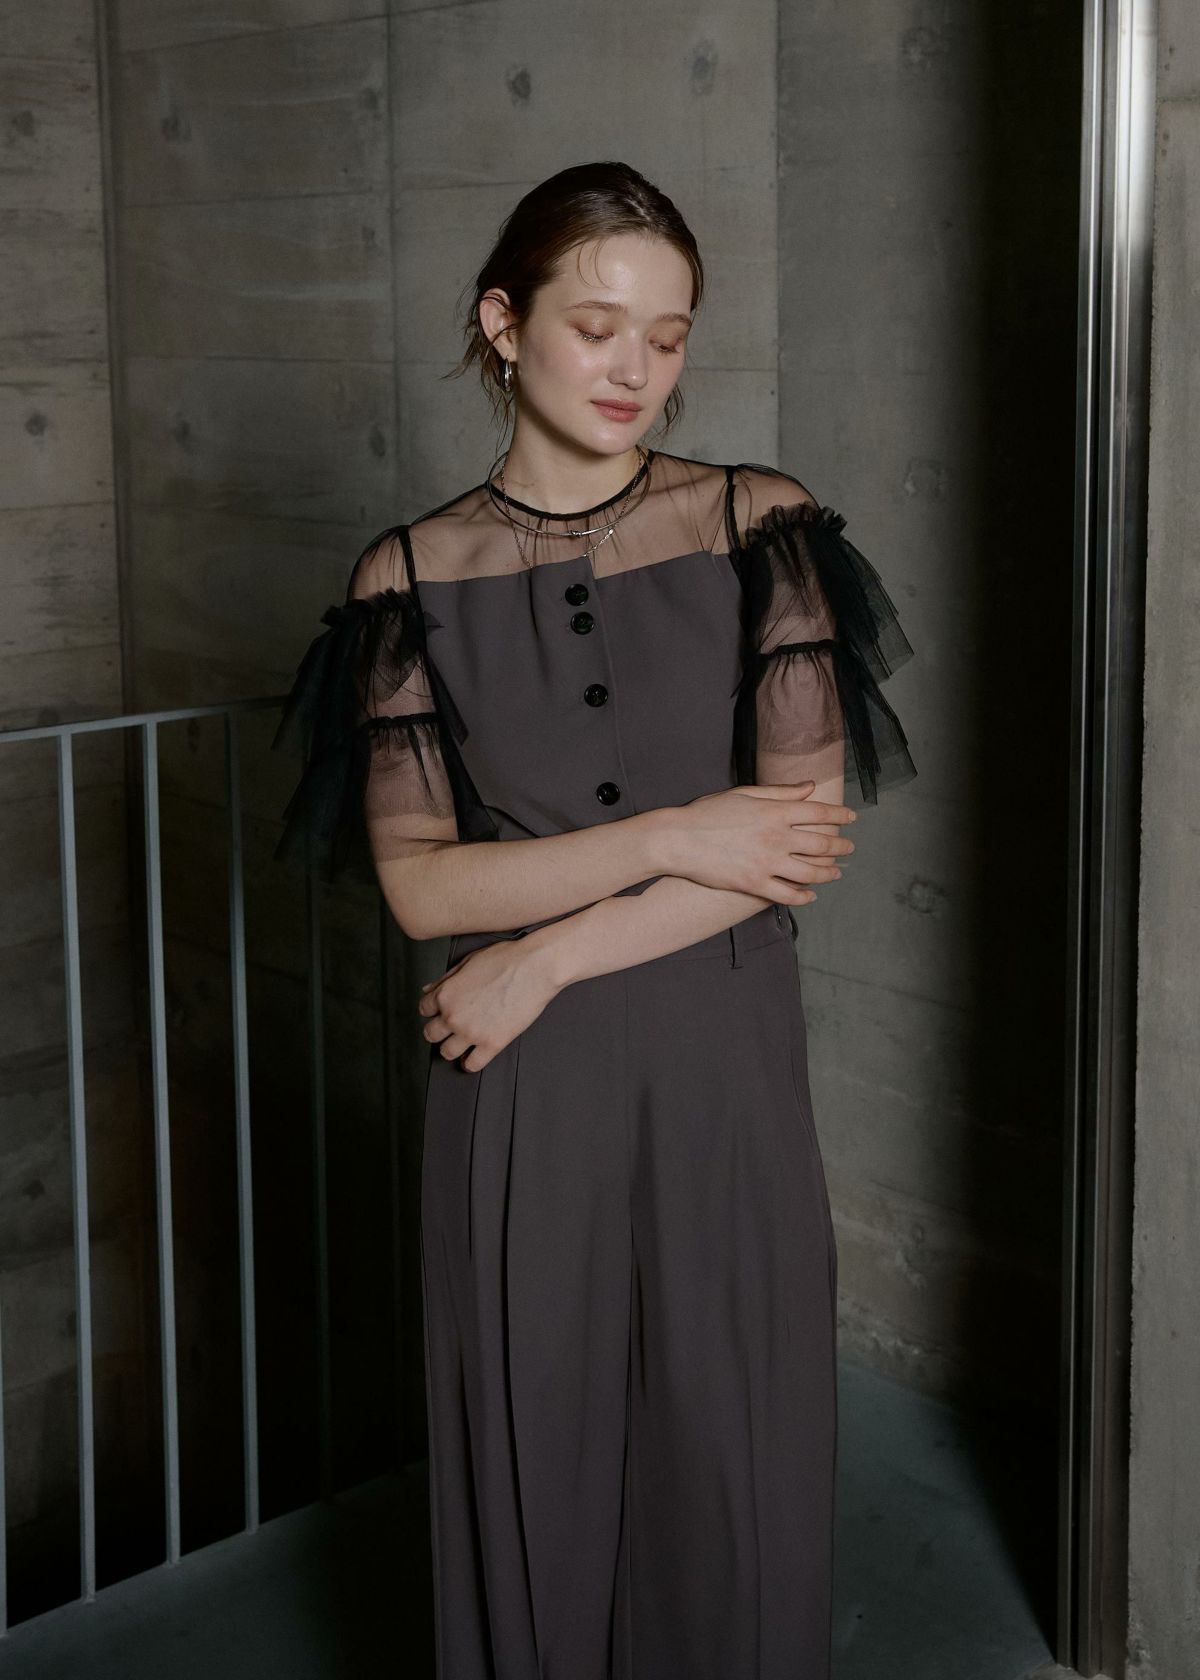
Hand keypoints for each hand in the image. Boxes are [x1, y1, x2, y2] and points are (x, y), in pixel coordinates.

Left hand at [417, 935, 562, 1072]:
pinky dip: (470, 1063)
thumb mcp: (468, 962)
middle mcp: (454, 1016)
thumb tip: (428, 990)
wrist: (535, 968)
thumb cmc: (505, 959)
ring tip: (462, 1042)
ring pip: (446, 1053)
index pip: (424, 1009)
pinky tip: (474, 1055)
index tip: (440, 1012)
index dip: (432, 1010)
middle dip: (438, 1031)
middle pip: (431, 1034)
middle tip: (450, 1028)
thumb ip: (445, 979)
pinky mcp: (492, 1044)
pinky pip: (472, 1065)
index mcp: (446, 994)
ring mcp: (472, 1032)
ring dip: (451, 1048)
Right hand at [658, 781, 856, 902]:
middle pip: (821, 844)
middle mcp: (776, 838)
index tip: (851, 818)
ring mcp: (766, 863)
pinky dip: (803, 896)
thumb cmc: (707, 813)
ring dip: (828, 872)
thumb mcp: (745, 794)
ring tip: (836, 872)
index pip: (819, 813)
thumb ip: (780, 792)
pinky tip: (811, 895)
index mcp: (775, 812)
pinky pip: (787, 894)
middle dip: (841, 846)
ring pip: (810, 872)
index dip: (840, 815)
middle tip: (850, 847)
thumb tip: (809, 787)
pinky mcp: (754, 884)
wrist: (678, 839)